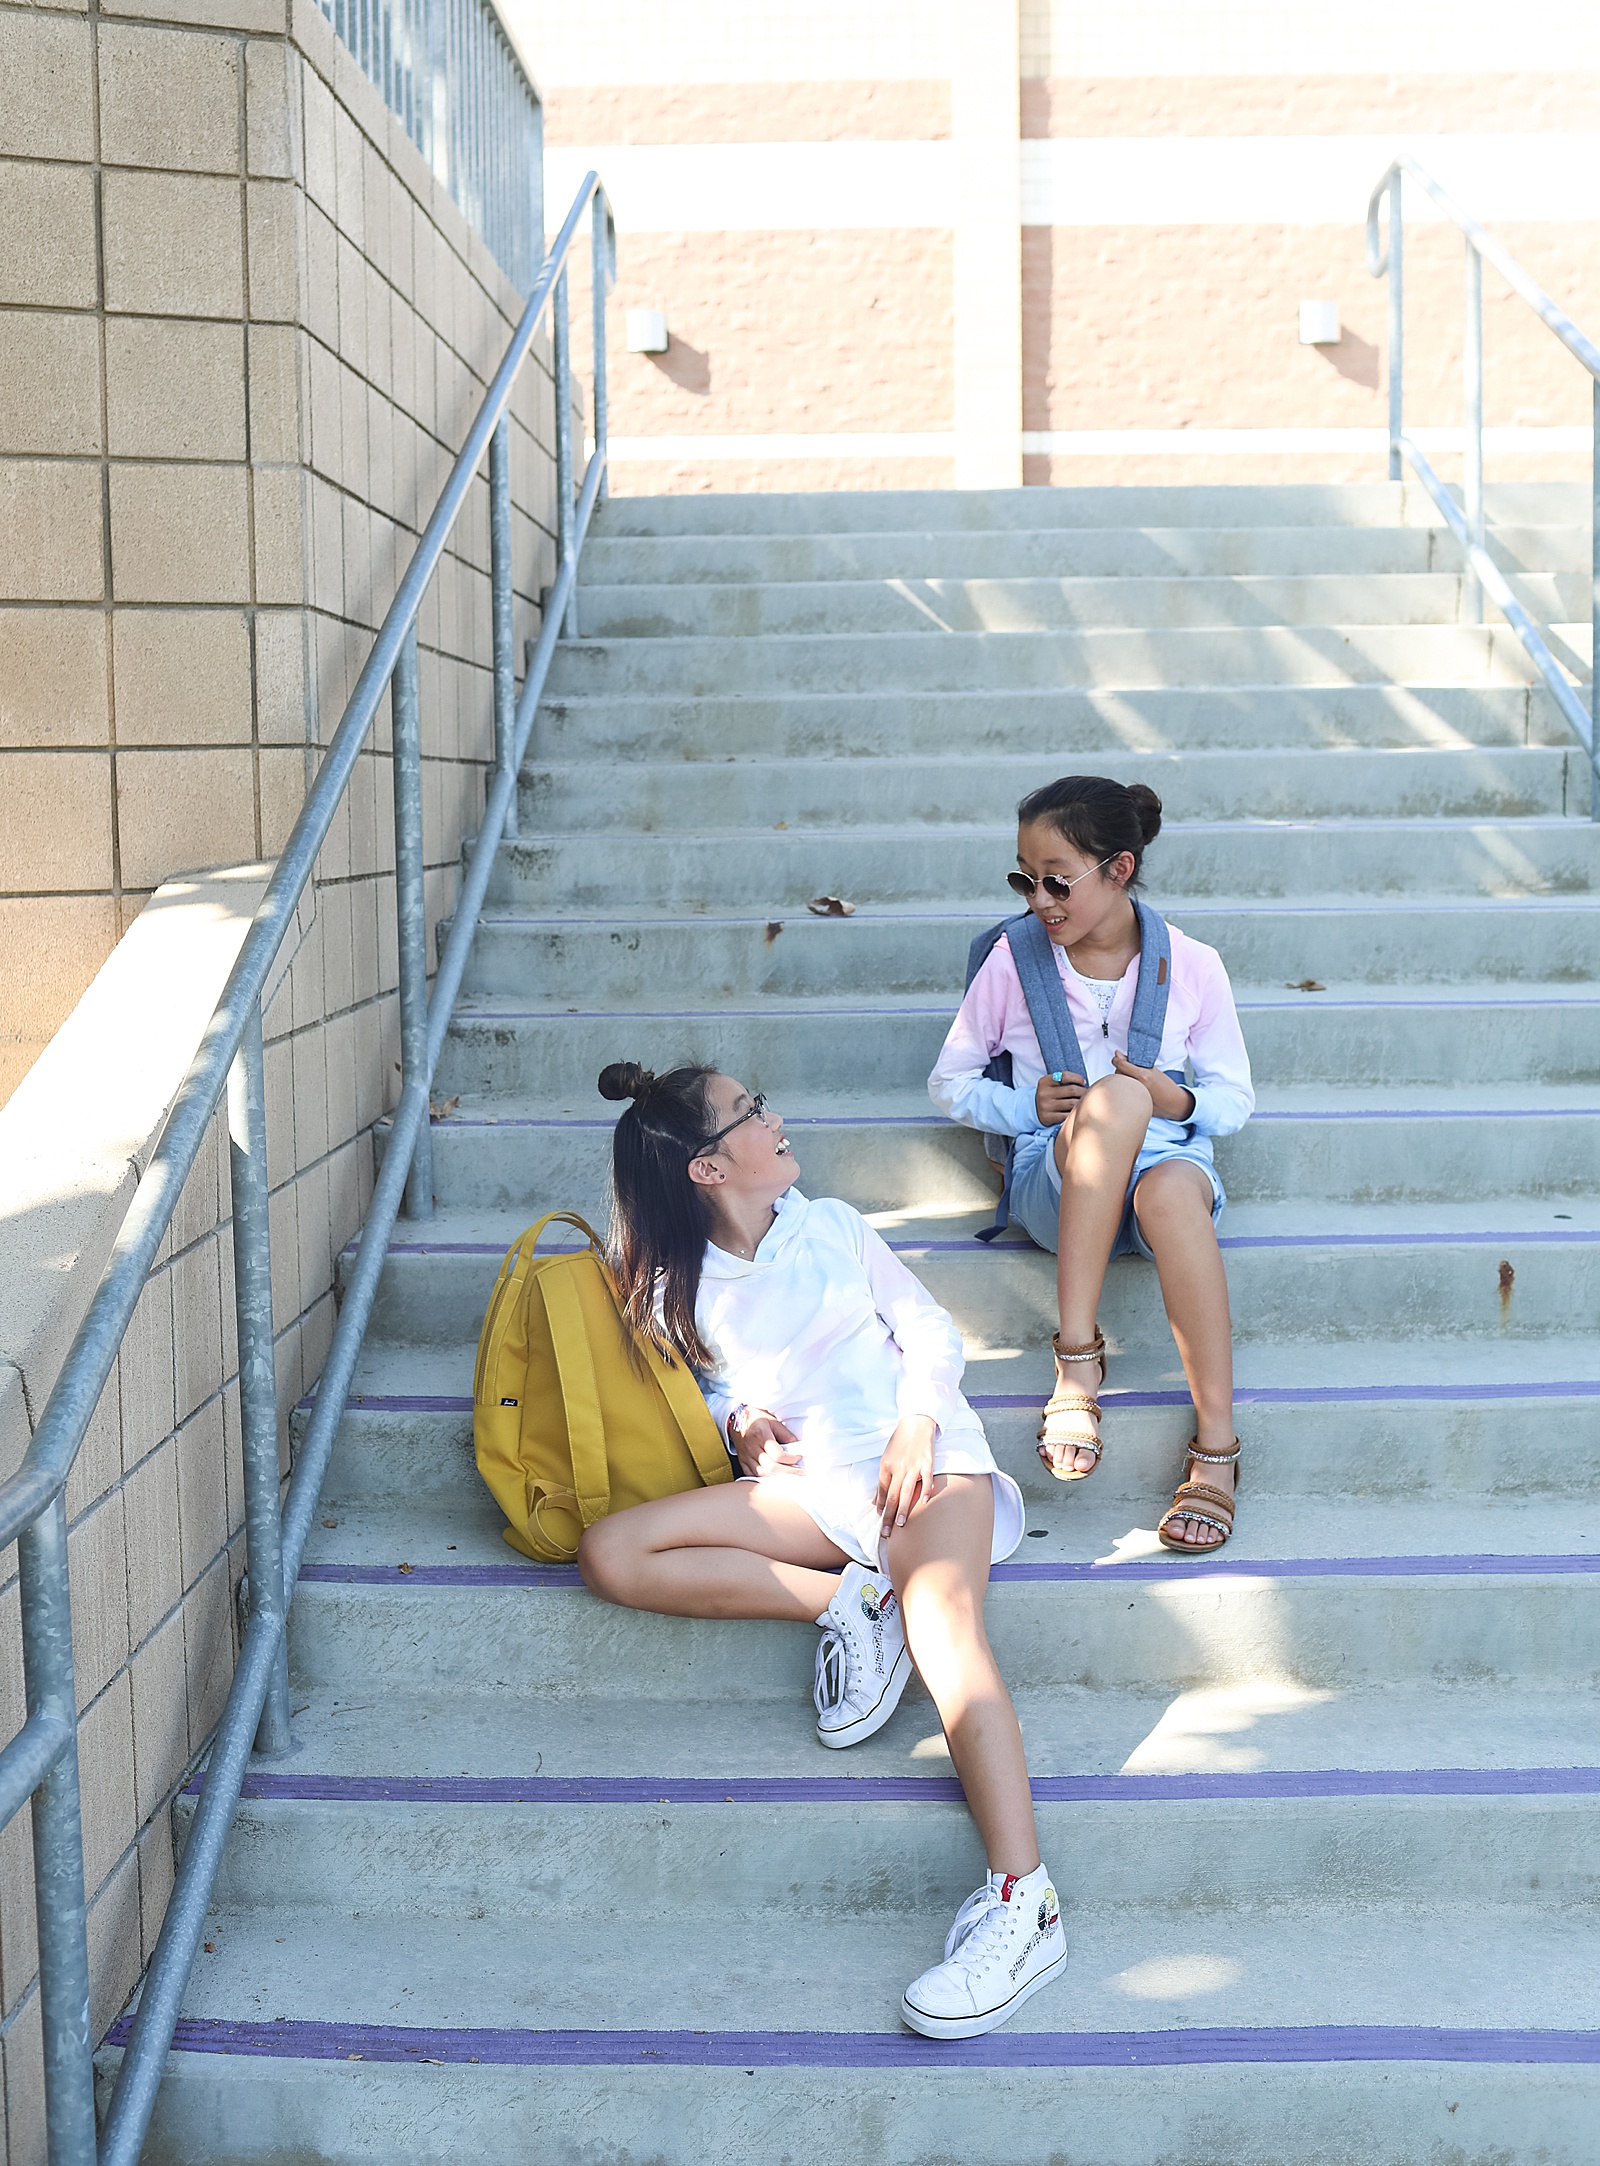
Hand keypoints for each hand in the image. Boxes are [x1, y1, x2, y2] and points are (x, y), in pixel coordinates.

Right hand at [727, 1405, 800, 1478]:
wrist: (736, 1419)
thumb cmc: (756, 1418)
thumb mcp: (773, 1421)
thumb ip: (785, 1433)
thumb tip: (796, 1446)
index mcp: (760, 1436)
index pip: (778, 1455)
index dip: (791, 1459)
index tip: (798, 1457)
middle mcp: (752, 1448)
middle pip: (771, 1467)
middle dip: (788, 1471)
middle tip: (799, 1471)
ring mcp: (746, 1457)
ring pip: (761, 1474)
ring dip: (777, 1477)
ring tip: (789, 1476)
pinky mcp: (742, 1462)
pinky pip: (752, 1475)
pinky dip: (764, 1479)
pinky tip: (773, 1478)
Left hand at [875, 1415, 938, 1535]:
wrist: (916, 1422)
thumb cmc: (900, 1442)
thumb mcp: (887, 1459)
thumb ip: (883, 1481)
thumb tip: (876, 1502)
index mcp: (886, 1466)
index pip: (883, 1491)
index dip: (881, 1507)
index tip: (881, 1521)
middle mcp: (898, 1467)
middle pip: (892, 1495)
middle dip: (889, 1516)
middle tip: (887, 1533)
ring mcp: (913, 1465)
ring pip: (906, 1490)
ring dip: (904, 1508)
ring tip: (901, 1524)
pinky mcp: (927, 1461)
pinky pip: (926, 1477)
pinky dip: (925, 1489)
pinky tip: (924, 1501)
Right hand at [1034, 1069, 1085, 1126]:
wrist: (1034, 1109)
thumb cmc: (1050, 1095)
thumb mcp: (1051, 1084)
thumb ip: (1064, 1080)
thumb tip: (1084, 1084)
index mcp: (1044, 1082)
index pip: (1065, 1076)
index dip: (1077, 1078)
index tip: (1083, 1082)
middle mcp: (1044, 1093)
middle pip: (1071, 1090)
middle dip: (1083, 1091)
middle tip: (1087, 1094)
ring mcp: (1045, 1106)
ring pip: (1072, 1103)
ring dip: (1081, 1103)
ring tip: (1084, 1102)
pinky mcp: (1048, 1118)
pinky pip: (1068, 1115)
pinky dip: (1075, 1113)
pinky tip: (1077, 1112)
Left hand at [1111, 1047, 1194, 1122]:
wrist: (1173, 1102)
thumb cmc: (1165, 1086)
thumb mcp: (1152, 1070)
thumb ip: (1134, 1062)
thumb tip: (1118, 1054)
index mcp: (1143, 1075)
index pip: (1121, 1064)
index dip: (1116, 1060)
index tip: (1116, 1058)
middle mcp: (1138, 1085)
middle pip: (1118, 1073)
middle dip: (1120, 1070)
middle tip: (1128, 1070)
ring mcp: (1134, 1094)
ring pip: (1118, 1083)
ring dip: (1121, 1079)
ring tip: (1132, 1080)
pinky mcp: (1133, 1102)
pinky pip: (1122, 1092)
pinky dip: (1124, 1088)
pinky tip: (1131, 1088)